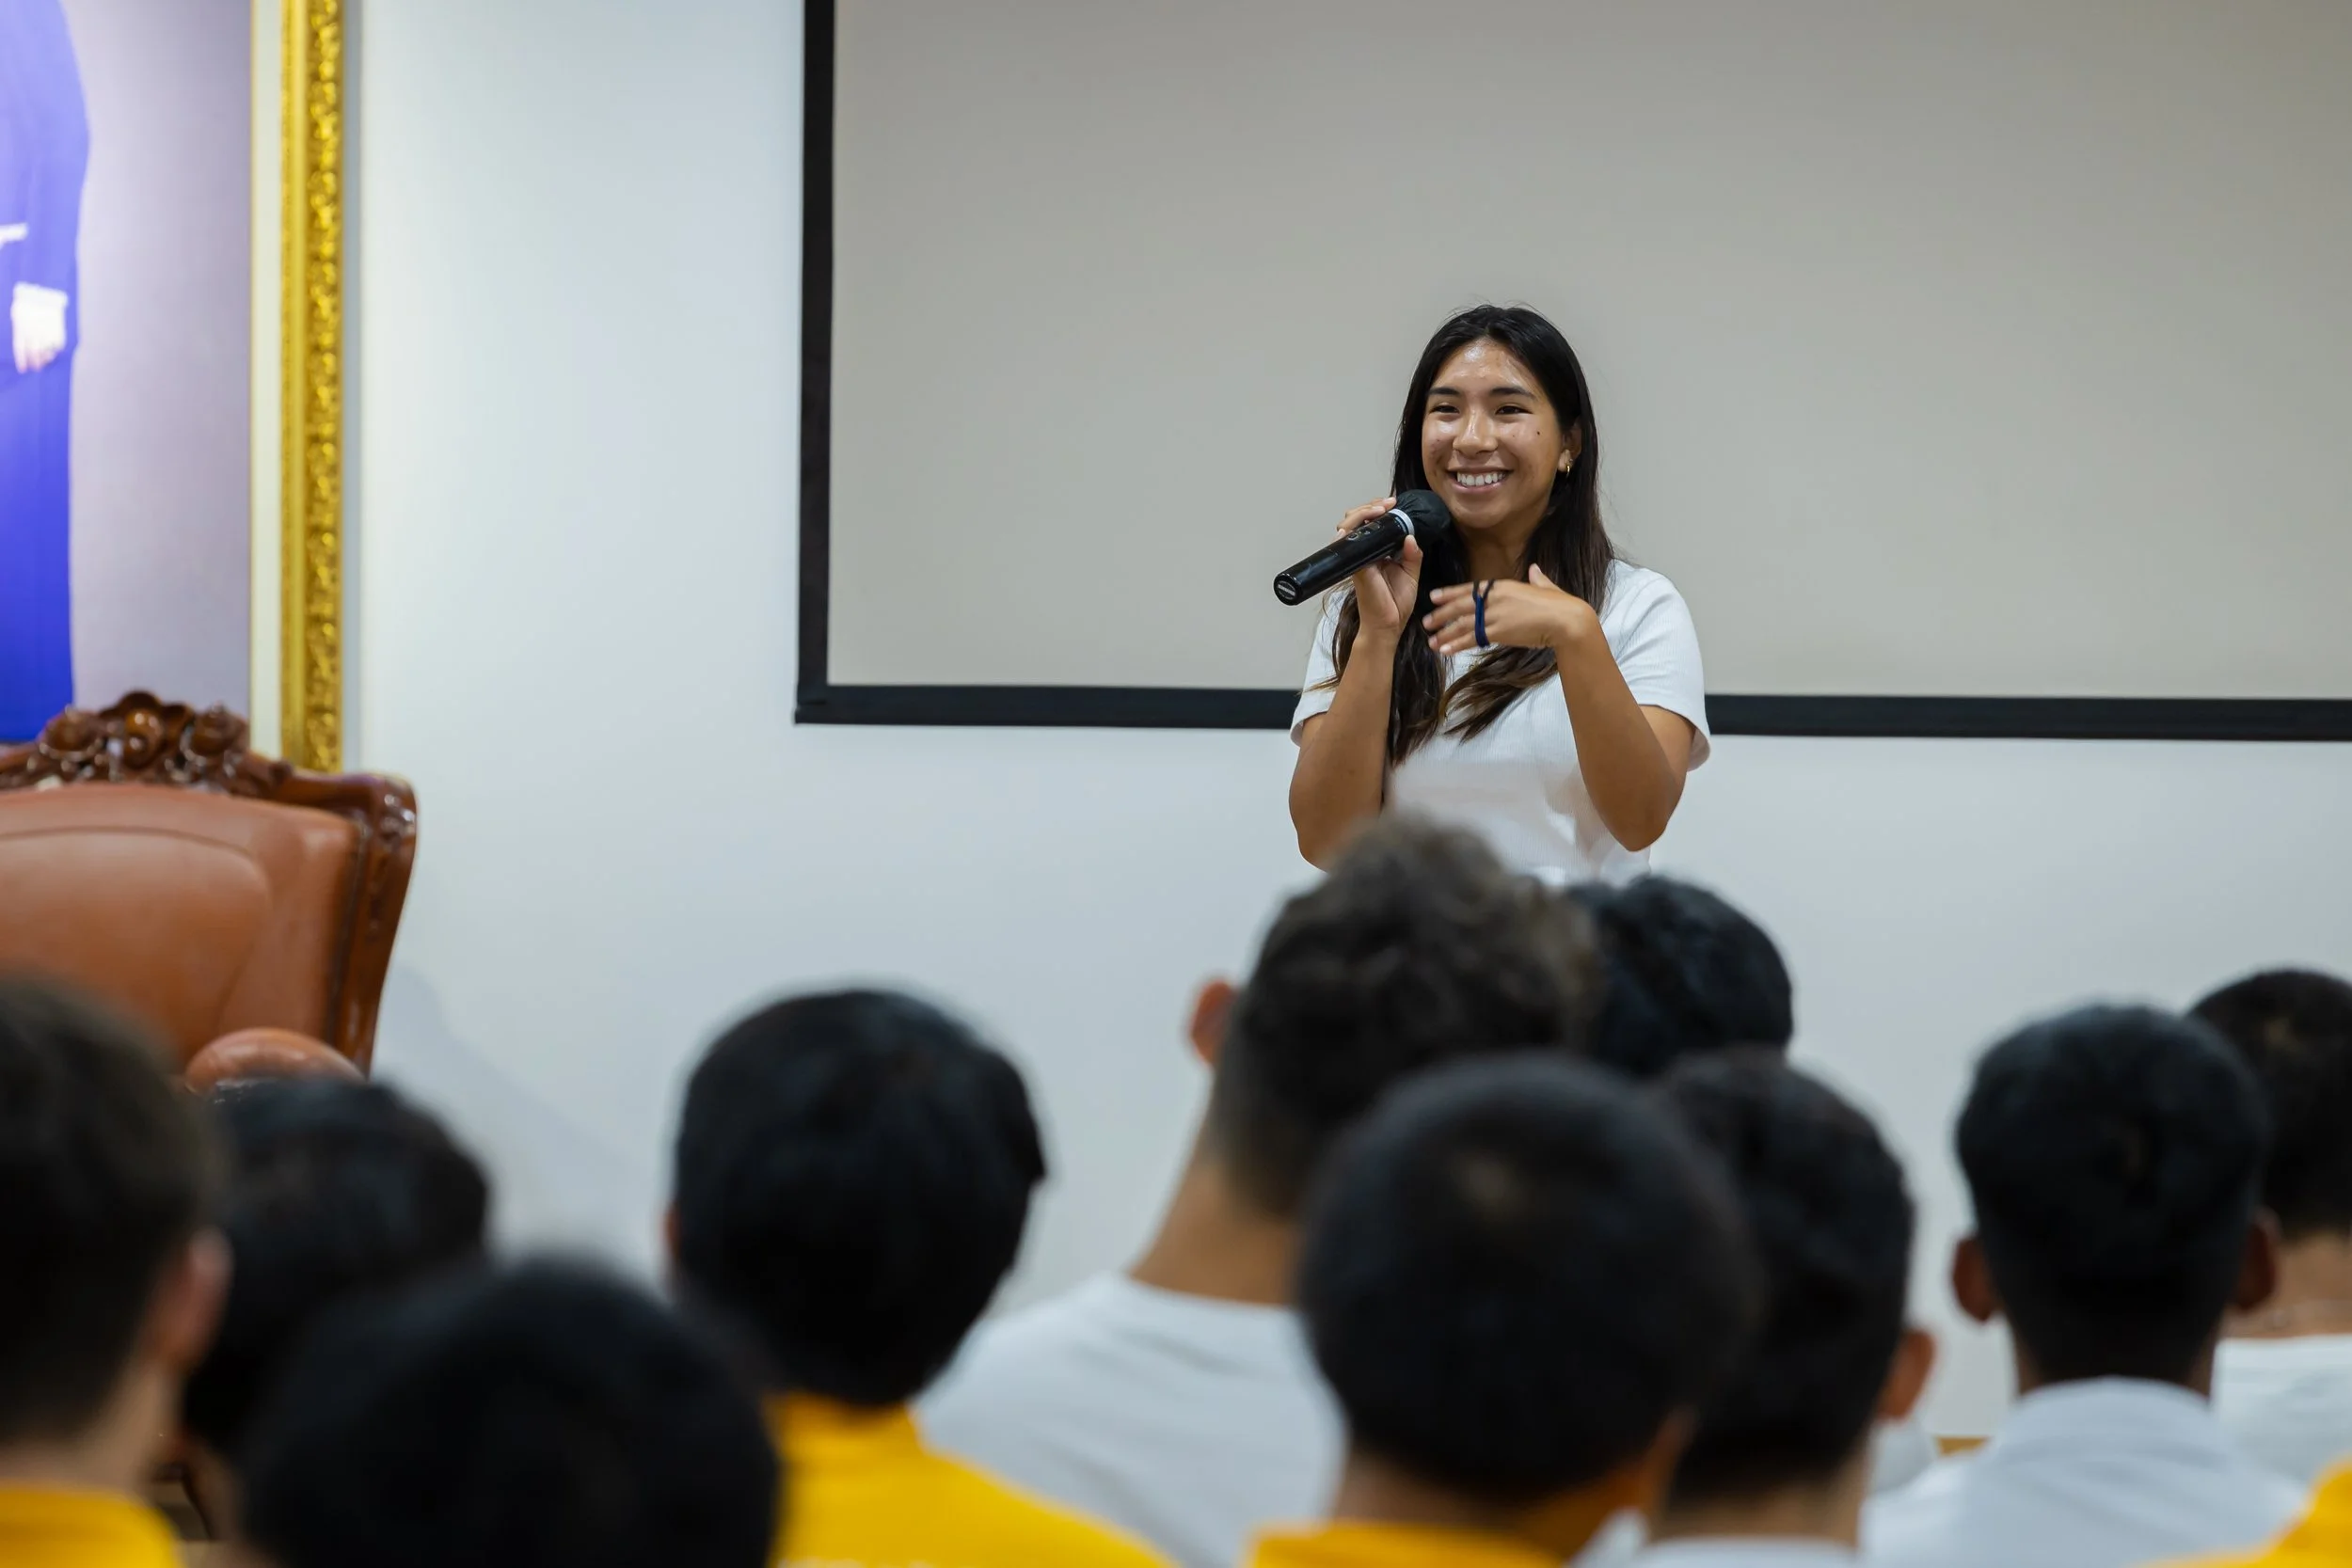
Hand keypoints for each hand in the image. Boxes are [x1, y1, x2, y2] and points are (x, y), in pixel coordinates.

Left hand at [13, 284, 68, 373]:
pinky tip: (53, 351)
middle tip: (36, 367)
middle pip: (34, 353)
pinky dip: (55, 350)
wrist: (43, 294)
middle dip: (35, 363)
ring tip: (45, 360)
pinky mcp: (58, 331)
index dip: (22, 361)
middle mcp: (34, 332)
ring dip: (46, 359)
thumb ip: (20, 331)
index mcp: (21, 328)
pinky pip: (58, 346)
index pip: (20, 349)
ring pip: (47, 352)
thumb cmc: (28, 303)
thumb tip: (24, 347)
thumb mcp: (18, 315)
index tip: (23, 369)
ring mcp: (47, 332)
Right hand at [1336, 496, 1421, 639]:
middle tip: (1388, 504)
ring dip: (1361, 513)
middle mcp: (1364, 553)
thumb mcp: (1411, 574)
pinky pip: (1347, 545)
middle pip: (1355, 520)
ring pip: (1347, 527)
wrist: (1388, 625)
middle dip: (1369, 506)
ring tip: (1379, 509)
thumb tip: (1411, 536)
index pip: (1371, 524)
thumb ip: (1413, 555)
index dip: (1378, 510)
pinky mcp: (1355, 567)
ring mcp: (1357, 559)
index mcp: (1377, 552)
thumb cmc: (1396, 603)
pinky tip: (1362, 523)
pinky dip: (1349, 531)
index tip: (1394, 504)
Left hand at [1425, 565, 1597, 657]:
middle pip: (1461, 605)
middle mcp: (1496, 598)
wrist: (1566, 620)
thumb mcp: (1545, 586)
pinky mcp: (1499, 632)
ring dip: (1445, 632)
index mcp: (1503, 586)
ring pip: (1463, 623)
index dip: (1450, 593)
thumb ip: (1536, 579)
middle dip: (1441, 614)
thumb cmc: (1559, 604)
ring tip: (1431, 641)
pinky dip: (1457, 644)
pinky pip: (1472, 638)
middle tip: (1426, 622)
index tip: (1434, 596)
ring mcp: (1496, 614)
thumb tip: (1535, 569)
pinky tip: (1445, 650)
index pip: (1470, 588)